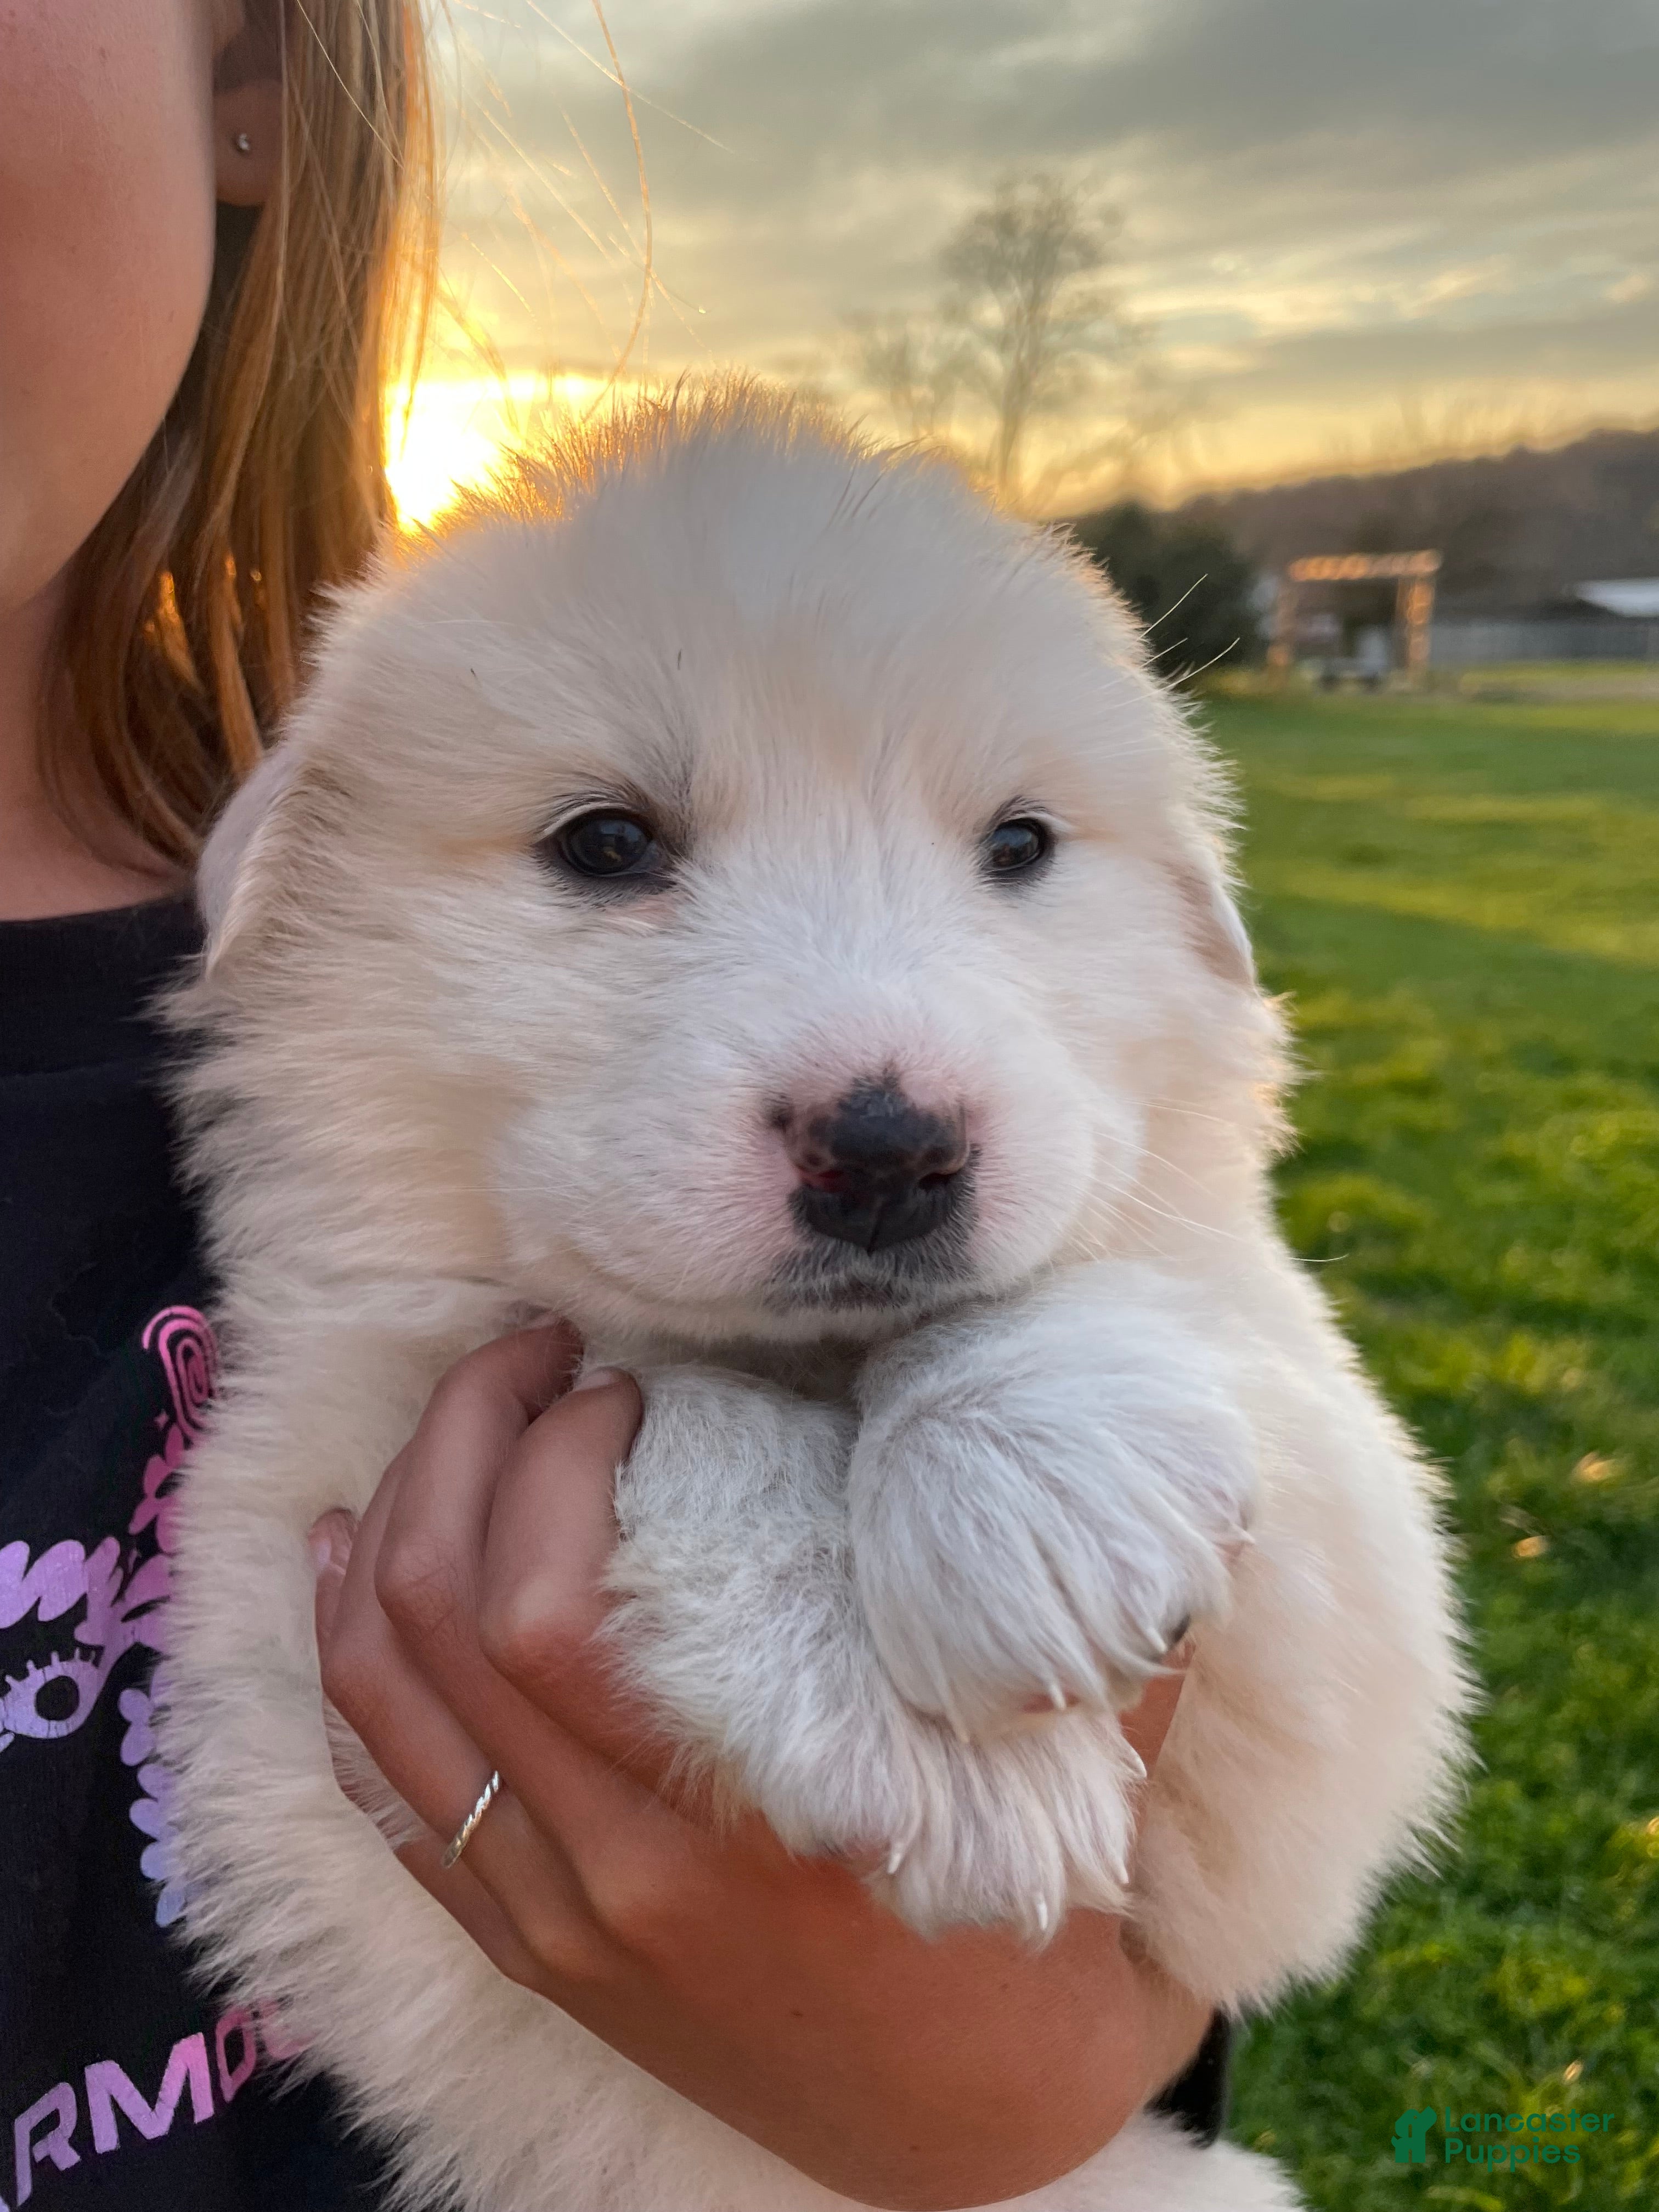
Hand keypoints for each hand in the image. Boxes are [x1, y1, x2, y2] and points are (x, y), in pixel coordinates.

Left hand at [310, 1325, 1211, 2211]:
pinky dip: (340, 1655)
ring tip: (460, 1411)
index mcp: (732, 1836)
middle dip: (462, 1443)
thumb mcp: (1084, 1802)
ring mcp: (548, 1922)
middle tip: (539, 1349)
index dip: (555, 1459)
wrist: (974, 2144)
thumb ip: (1114, 1643)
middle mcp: (606, 1883)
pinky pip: (378, 1785)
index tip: (628, 1373)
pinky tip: (346, 1554)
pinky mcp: (524, 1944)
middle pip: (437, 1621)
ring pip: (379, 1694)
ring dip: (391, 1522)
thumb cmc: (1029, 1954)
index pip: (550, 1616)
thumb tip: (1177, 1493)